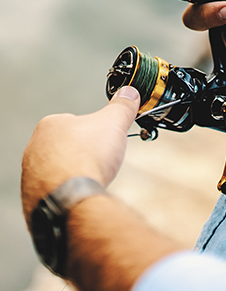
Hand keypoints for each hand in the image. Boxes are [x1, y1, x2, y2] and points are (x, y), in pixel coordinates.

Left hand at [21, 86, 139, 221]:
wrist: (72, 198)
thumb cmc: (86, 158)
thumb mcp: (114, 123)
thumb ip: (122, 106)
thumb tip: (129, 93)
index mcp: (49, 125)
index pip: (75, 123)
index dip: (94, 132)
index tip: (104, 141)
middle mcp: (34, 148)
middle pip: (67, 147)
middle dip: (83, 154)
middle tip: (99, 160)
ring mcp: (31, 174)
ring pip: (59, 170)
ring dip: (75, 174)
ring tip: (90, 179)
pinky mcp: (33, 197)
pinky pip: (54, 191)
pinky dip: (68, 192)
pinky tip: (80, 193)